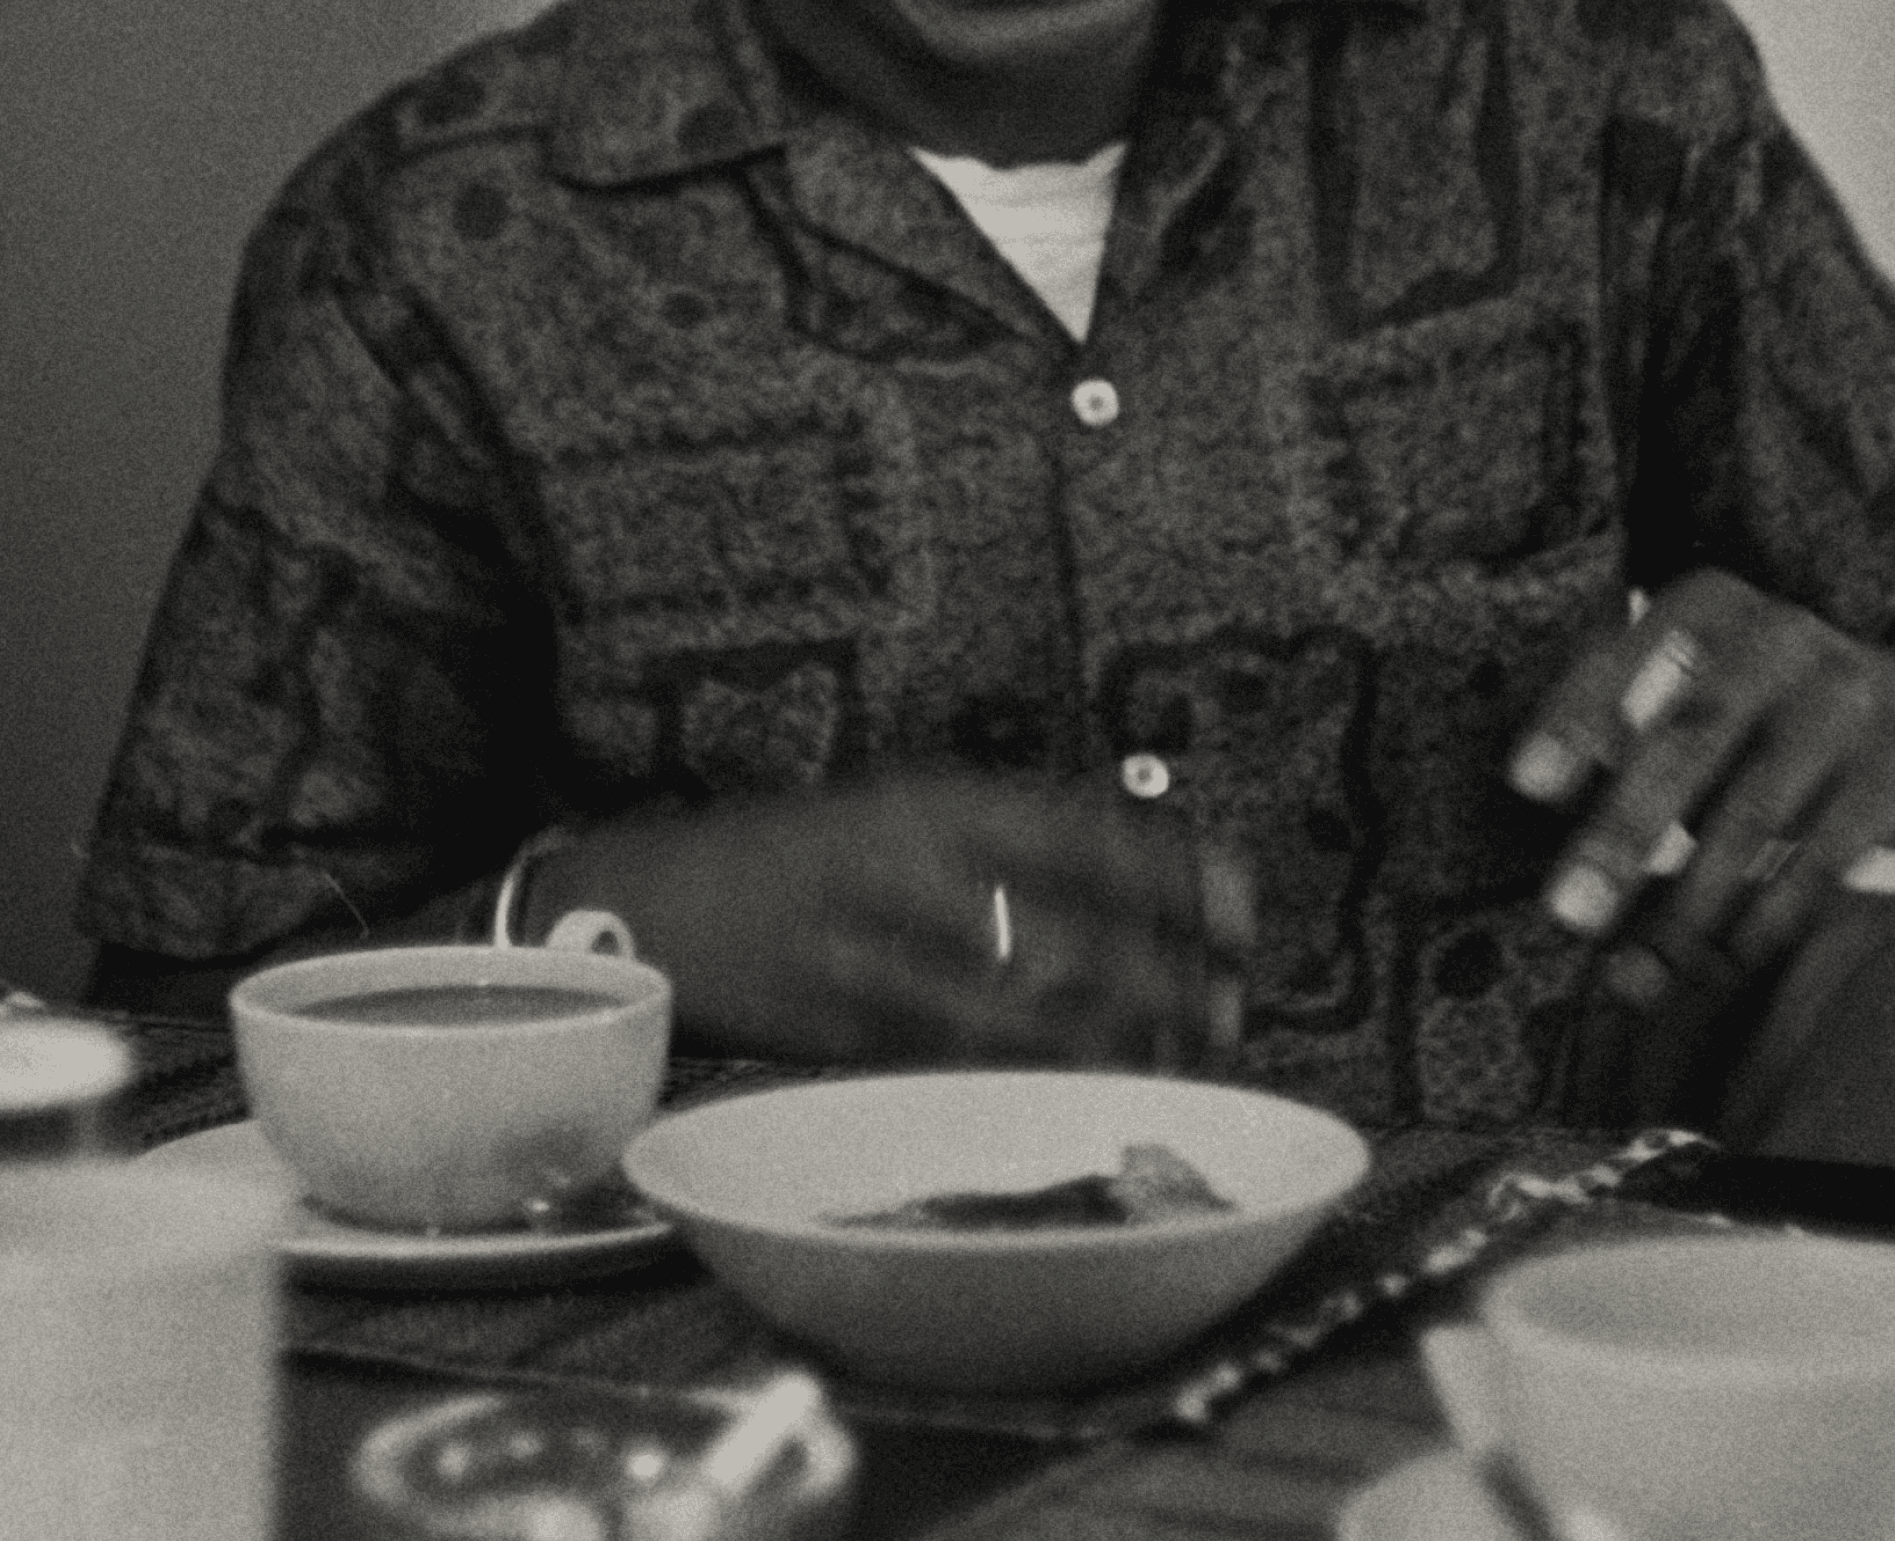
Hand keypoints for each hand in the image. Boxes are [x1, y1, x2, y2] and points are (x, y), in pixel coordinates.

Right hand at [530, 773, 1253, 1070]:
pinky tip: (1087, 1091)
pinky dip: (1036, 1080)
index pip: (1081, 835)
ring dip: (1116, 1040)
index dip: (1172, 874)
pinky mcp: (846, 1040)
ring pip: (1025, 1013)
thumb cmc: (795, 852)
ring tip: (1184, 1056)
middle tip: (1232, 1001)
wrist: (652, 903)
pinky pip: (962, 1066)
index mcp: (929, 803)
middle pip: (1067, 932)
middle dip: (1163, 974)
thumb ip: (1001, 836)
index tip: (1242, 904)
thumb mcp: (897, 808)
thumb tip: (1134, 866)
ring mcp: (877, 963)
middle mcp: (910, 876)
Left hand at [1507, 570, 1894, 1009]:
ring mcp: (1847, 701)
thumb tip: (1539, 802)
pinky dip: (1767, 917)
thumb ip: (1622, 727)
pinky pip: (1823, 855)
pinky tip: (1722, 960)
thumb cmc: (1763, 710)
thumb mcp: (1699, 684)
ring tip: (1637, 971)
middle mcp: (1781, 637)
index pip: (1626, 653)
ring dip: (1689, 904)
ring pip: (1754, 812)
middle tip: (1569, 910)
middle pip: (1690, 737)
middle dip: (1623, 831)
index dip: (1574, 717)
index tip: (1526, 784)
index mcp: (1711, 605)